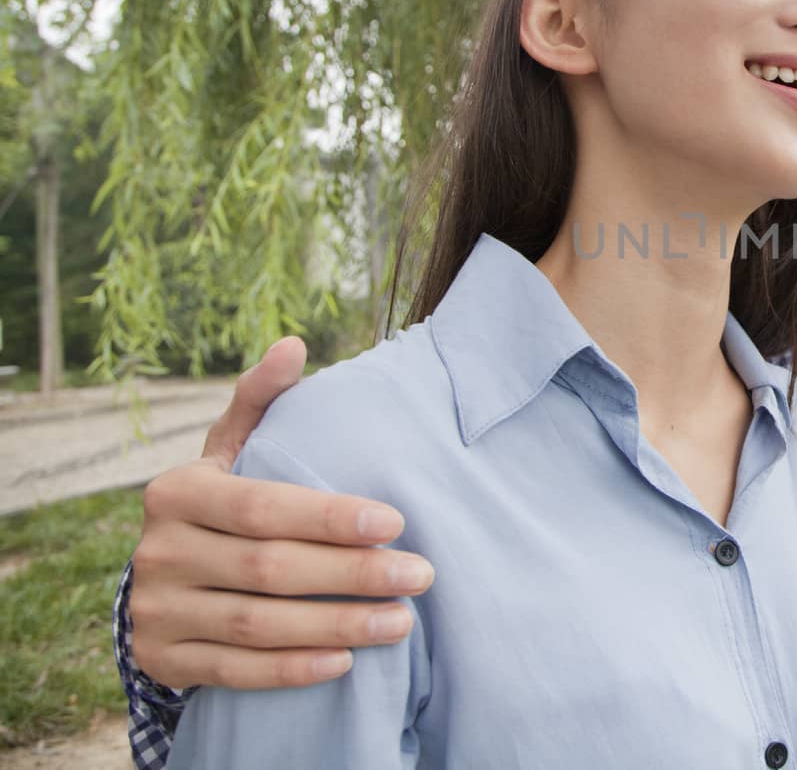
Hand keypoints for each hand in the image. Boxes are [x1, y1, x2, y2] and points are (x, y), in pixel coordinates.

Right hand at [128, 337, 435, 689]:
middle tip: (420, 575)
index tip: (397, 522)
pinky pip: (235, 672)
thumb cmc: (223, 503)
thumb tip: (293, 346)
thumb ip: (261, 401)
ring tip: (402, 621)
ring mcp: (156, 611)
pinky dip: (292, 669)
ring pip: (256, 625)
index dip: (332, 518)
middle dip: (353, 574)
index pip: (264, 507)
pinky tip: (346, 663)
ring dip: (337, 626)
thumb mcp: (231, 449)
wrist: (164, 578)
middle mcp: (158, 552)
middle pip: (269, 568)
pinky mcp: (162, 661)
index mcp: (177, 492)